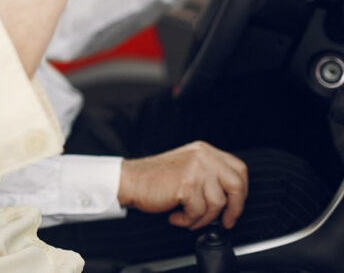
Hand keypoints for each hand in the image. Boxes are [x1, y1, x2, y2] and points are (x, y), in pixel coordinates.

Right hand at [118, 141, 247, 229]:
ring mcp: (195, 169)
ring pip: (217, 204)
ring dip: (202, 218)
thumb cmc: (155, 178)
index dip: (242, 192)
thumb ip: (209, 173)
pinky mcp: (186, 184)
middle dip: (234, 209)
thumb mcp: (188, 166)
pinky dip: (188, 221)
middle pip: (236, 185)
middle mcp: (203, 156)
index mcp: (205, 151)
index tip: (235, 206)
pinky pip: (199, 212)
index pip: (239, 169)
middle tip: (225, 221)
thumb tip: (232, 197)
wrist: (130, 180)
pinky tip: (177, 216)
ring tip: (187, 217)